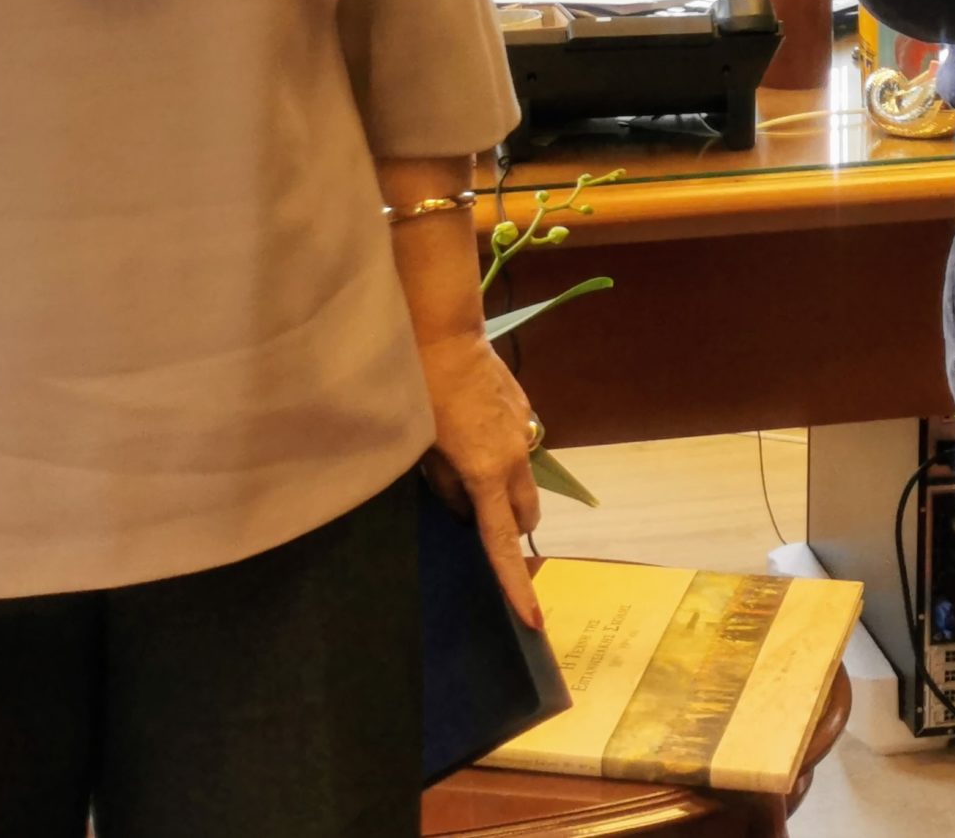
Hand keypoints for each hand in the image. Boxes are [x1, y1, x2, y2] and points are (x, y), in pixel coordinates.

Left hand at [416, 330, 543, 630]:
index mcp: (488, 474)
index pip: (503, 544)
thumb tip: (462, 507)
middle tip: (475, 521)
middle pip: (526, 516)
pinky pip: (520, 446)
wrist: (444, 333)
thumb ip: (445, 487)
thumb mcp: (421, 450)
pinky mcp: (522, 407)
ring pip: (526, 482)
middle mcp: (515, 457)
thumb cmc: (421, 395)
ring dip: (508, 493)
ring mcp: (523, 430)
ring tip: (470, 471)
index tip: (533, 620)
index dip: (516, 585)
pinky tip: (474, 432)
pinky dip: (504, 456)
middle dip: (510, 529)